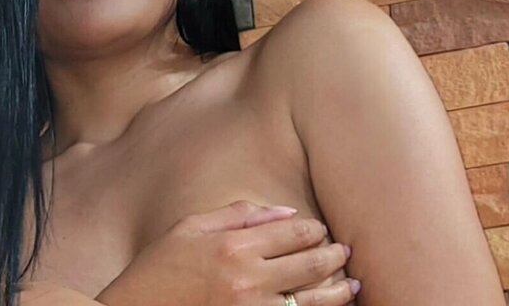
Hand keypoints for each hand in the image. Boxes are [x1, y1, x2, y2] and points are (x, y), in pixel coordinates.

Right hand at [95, 200, 358, 305]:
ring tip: (352, 286)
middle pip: (311, 265)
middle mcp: (247, 279)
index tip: (322, 231)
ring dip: (339, 292)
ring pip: (314, 302)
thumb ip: (237, 215)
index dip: (315, 231)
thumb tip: (285, 212)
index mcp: (233, 246)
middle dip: (334, 257)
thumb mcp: (188, 229)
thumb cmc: (157, 270)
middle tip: (345, 253)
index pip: (293, 233)